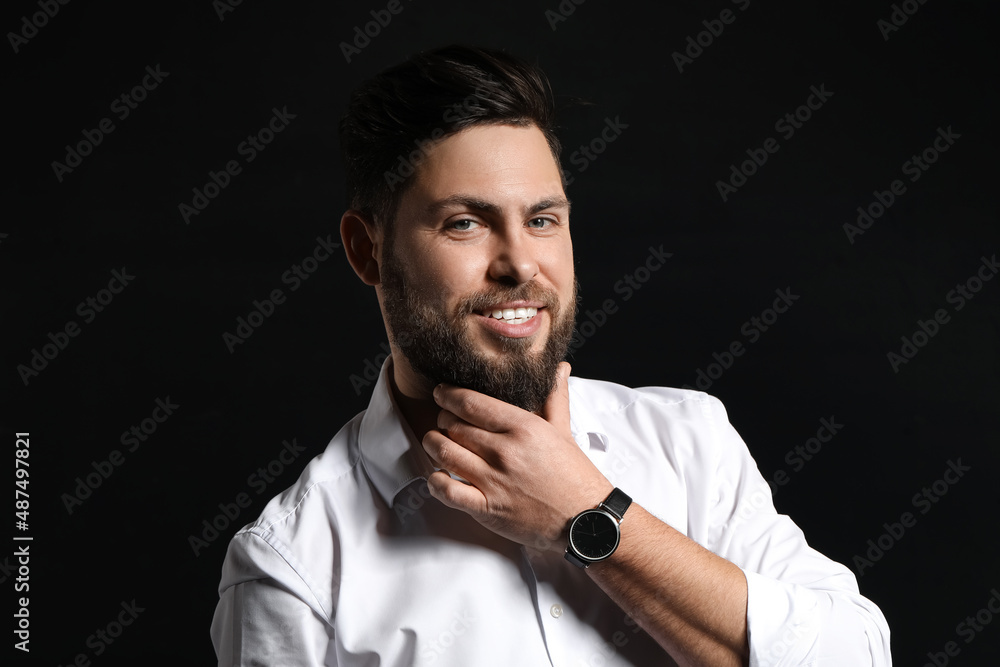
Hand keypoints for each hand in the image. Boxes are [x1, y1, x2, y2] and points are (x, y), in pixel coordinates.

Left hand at [421, 362, 612, 551]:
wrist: (585, 520)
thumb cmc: (574, 476)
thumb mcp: (564, 430)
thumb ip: (555, 397)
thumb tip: (559, 368)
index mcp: (523, 427)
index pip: (471, 402)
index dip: (449, 395)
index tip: (442, 393)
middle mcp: (505, 452)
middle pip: (453, 425)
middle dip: (442, 420)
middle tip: (444, 421)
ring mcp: (494, 481)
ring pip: (444, 452)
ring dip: (433, 445)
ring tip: (436, 442)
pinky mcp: (487, 508)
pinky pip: (446, 491)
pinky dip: (435, 481)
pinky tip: (439, 475)